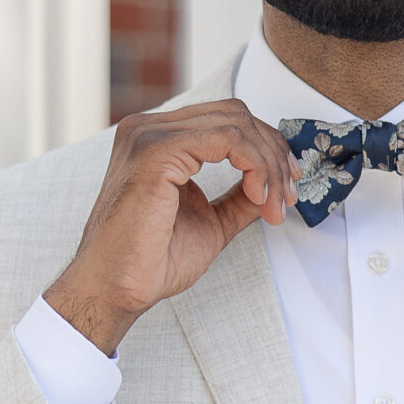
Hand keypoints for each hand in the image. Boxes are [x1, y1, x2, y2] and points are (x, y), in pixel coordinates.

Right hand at [46, 101, 298, 352]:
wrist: (115, 289)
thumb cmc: (150, 261)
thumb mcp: (212, 222)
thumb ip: (240, 198)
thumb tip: (275, 185)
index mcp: (157, 139)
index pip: (226, 119)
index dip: (266, 148)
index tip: (286, 189)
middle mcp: (149, 128)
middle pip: (235, 114)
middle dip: (274, 154)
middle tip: (288, 196)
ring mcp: (150, 135)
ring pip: (236, 124)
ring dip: (269, 164)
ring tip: (274, 204)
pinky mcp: (156, 151)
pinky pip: (228, 139)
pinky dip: (255, 166)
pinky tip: (258, 196)